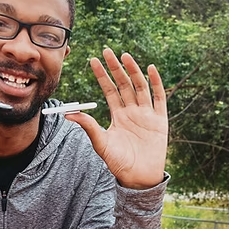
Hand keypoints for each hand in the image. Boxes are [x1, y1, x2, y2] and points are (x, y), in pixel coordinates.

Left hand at [66, 48, 167, 189]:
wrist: (138, 177)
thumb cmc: (119, 163)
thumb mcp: (101, 143)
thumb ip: (89, 127)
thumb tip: (68, 114)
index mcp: (118, 115)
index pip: (109, 90)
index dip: (102, 75)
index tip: (93, 60)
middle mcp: (132, 111)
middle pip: (124, 84)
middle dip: (115, 68)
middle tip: (107, 51)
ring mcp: (146, 114)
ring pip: (140, 87)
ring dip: (133, 71)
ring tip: (125, 56)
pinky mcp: (160, 120)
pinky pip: (159, 98)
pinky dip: (156, 83)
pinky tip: (151, 69)